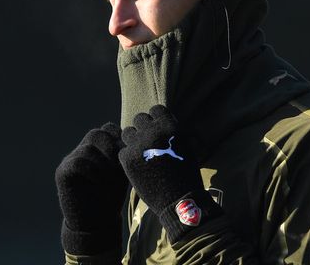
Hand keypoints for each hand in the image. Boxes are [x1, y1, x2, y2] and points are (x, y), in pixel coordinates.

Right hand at [55, 122, 127, 253]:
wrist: (95, 222)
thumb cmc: (111, 196)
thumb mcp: (121, 172)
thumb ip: (123, 154)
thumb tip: (136, 139)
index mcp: (97, 147)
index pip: (108, 129)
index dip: (120, 139)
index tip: (127, 155)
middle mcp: (82, 150)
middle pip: (96, 134)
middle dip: (111, 148)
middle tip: (119, 165)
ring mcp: (70, 160)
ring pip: (87, 148)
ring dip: (103, 163)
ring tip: (110, 178)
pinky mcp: (62, 173)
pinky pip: (77, 162)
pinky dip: (92, 171)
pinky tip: (99, 182)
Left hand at [118, 105, 221, 241]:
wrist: (180, 199)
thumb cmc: (187, 174)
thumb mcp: (186, 147)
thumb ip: (173, 133)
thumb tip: (163, 124)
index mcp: (170, 126)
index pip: (155, 109)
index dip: (156, 119)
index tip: (157, 129)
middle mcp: (153, 132)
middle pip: (139, 119)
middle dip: (143, 129)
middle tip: (147, 142)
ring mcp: (138, 145)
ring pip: (127, 133)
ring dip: (133, 140)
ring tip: (140, 153)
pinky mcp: (128, 159)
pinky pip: (122, 150)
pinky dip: (128, 156)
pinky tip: (136, 165)